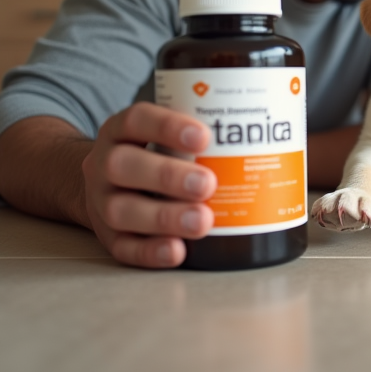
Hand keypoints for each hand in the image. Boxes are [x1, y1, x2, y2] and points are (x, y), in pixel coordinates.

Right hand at [80, 102, 217, 267]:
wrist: (104, 186)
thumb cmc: (151, 157)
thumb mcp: (161, 137)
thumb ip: (197, 136)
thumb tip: (270, 135)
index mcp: (120, 131)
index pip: (137, 119)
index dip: (168, 126)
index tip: (204, 136)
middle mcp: (104, 164)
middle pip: (122, 165)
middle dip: (167, 176)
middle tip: (208, 184)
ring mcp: (101, 202)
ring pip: (120, 210)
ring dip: (164, 217)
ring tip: (202, 221)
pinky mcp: (107, 237)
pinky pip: (123, 248)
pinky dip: (151, 251)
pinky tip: (178, 251)